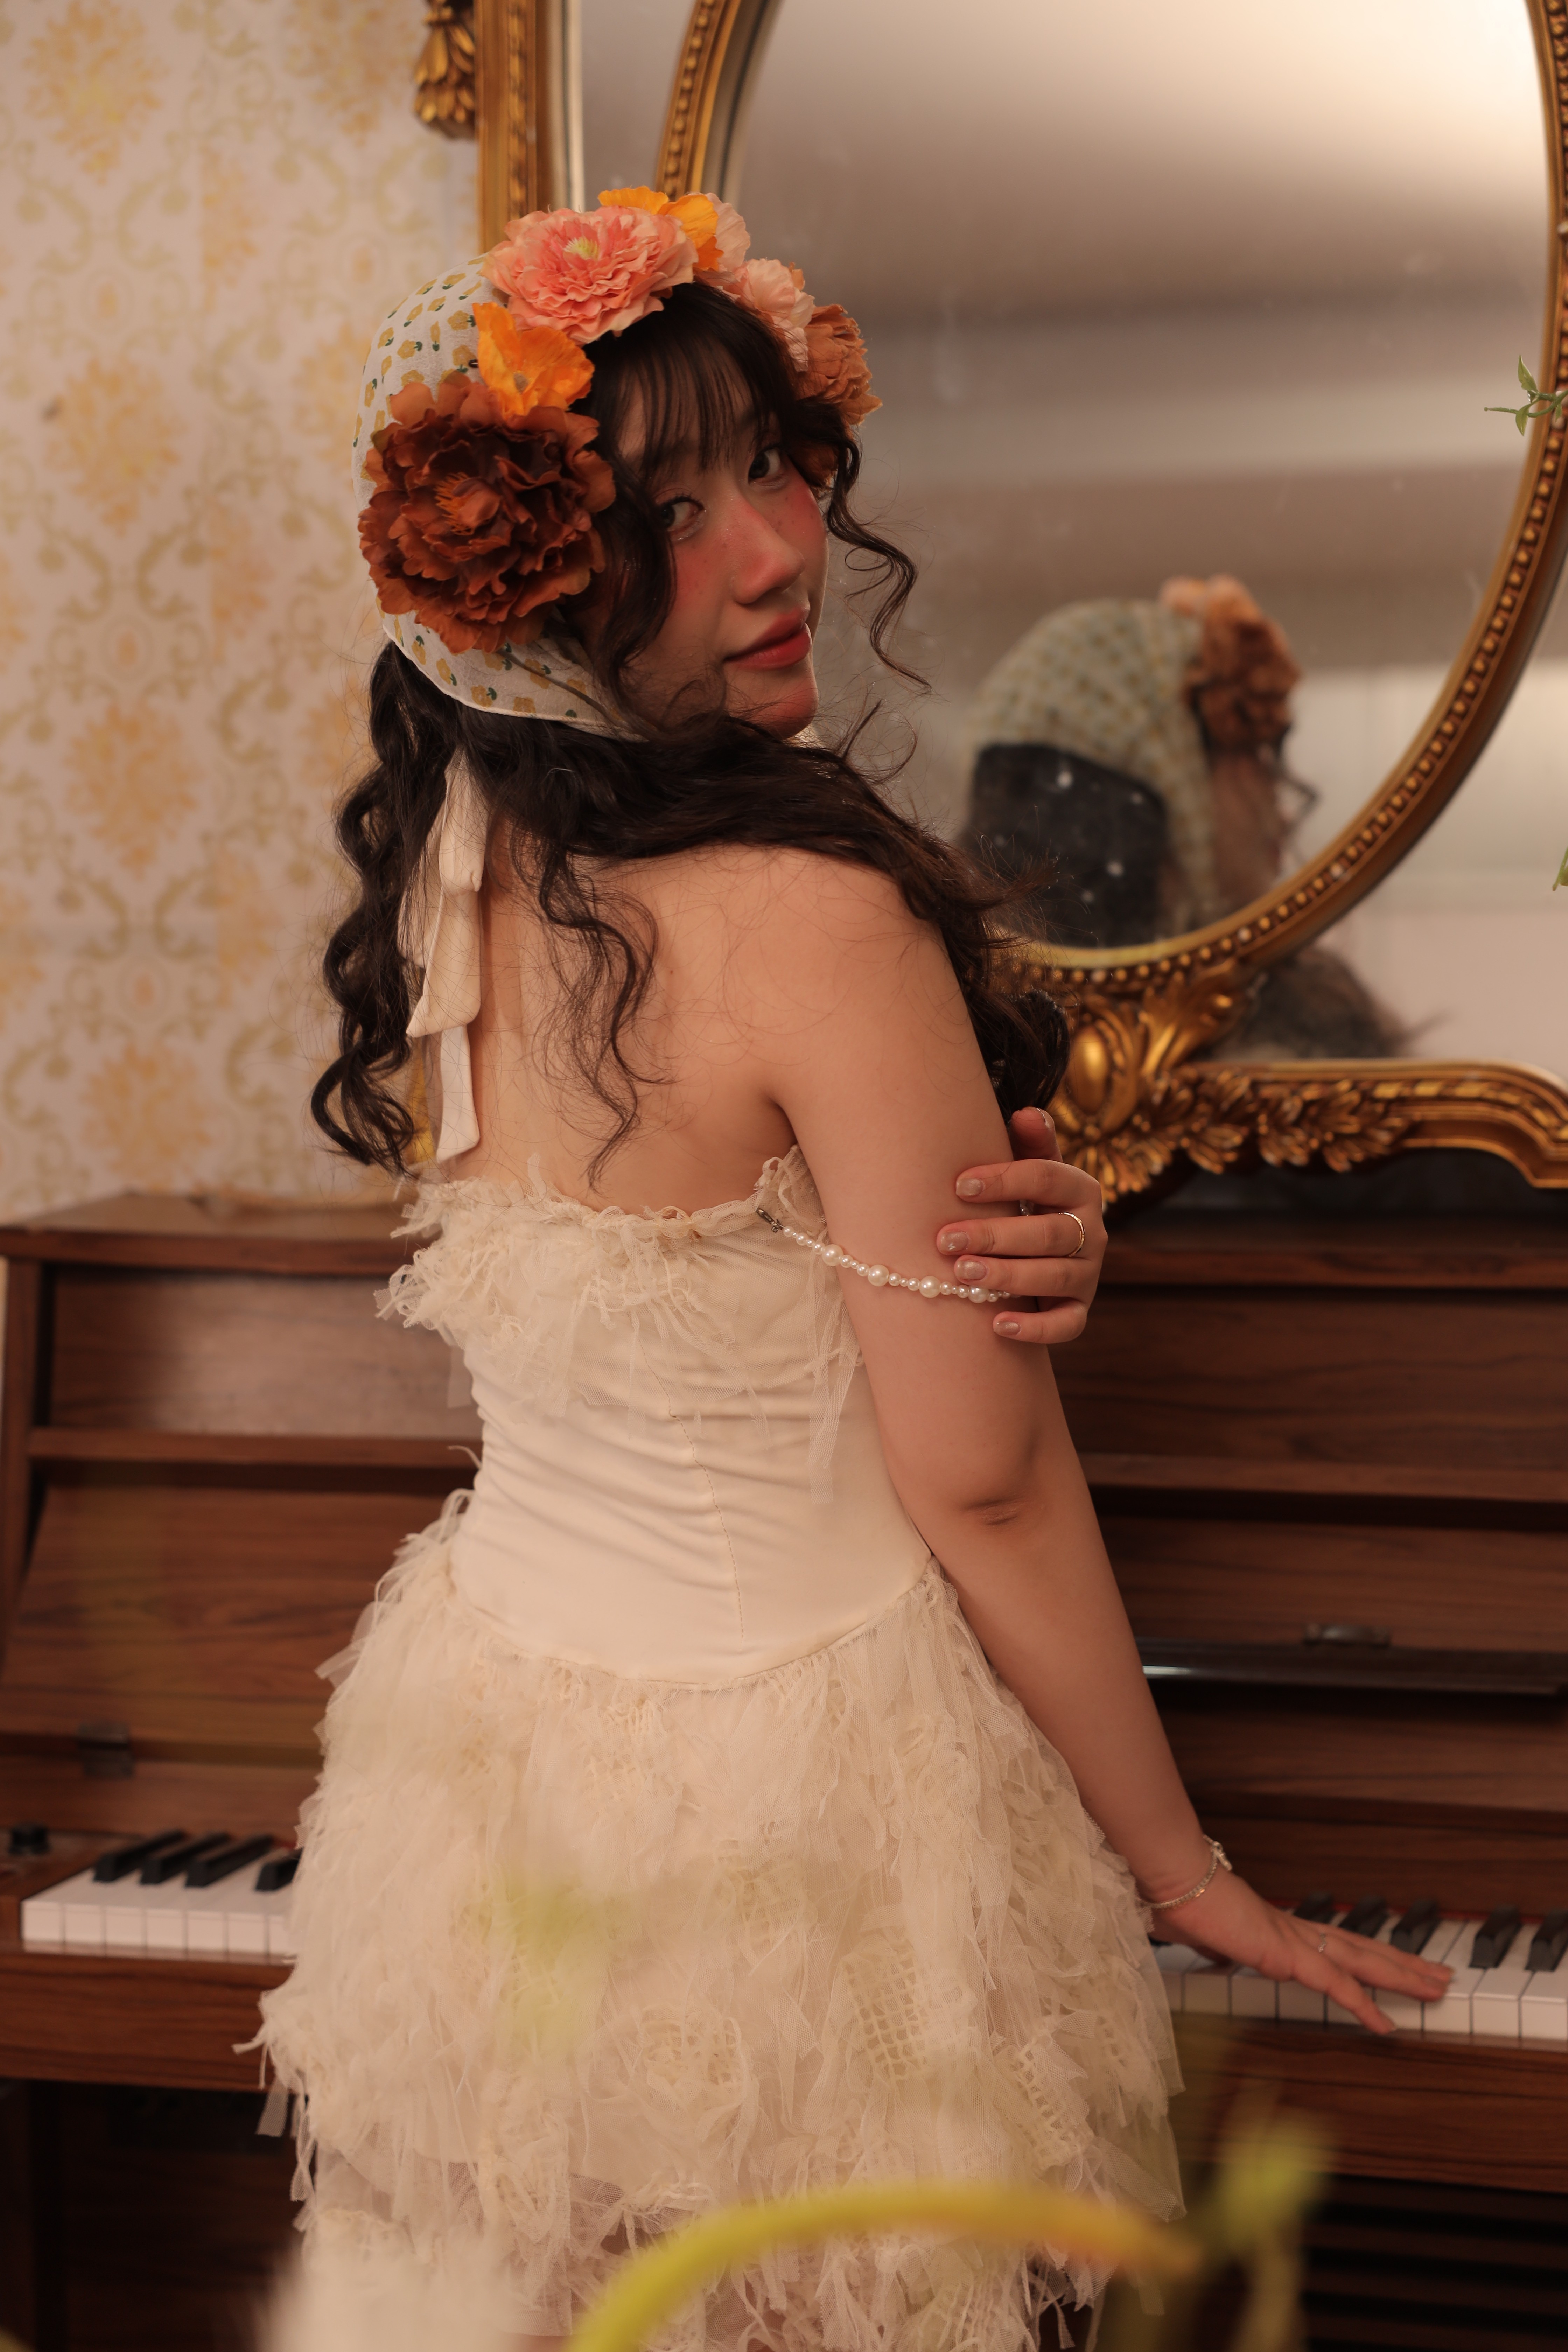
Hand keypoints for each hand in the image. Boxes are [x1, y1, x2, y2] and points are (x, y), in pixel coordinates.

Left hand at [937, 1107, 1105, 1343]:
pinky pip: (1068, 1325)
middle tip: (945, 1239)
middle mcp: (1093, 1231)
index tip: (958, 1185)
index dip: (1004, 1180)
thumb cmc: (1025, 1200)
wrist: (1042, 1246)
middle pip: (1048, 1232)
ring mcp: (1089, 1274)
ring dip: (1008, 1275)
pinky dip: (1036, 1329)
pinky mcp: (1079, 1309)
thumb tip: (1026, 1113)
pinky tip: (998, 1325)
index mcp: (1082, 1189)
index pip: (1047, 1178)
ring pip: (1055, 1276)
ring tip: (962, 1274)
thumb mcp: (1030, 1167)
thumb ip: (1030, 1143)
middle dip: (995, 1235)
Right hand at [1157, 1868, 1451, 2035]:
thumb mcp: (1205, 1937)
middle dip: (1405, 1964)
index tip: (1396, 1965)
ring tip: (1436, 1988)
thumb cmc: (1182, 1903)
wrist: (1175, 1881)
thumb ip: (1218, 1949)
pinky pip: (1335, 1986)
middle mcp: (1297, 1933)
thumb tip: (1217, 1954)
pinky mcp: (1287, 1956)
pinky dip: (1363, 2005)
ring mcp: (1296, 1943)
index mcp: (1280, 1931)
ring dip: (1403, 1976)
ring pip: (1363, 1961)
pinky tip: (1386, 2024)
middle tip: (1441, 1975)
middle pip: (1364, 1949)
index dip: (1370, 1955)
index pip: (1338, 1944)